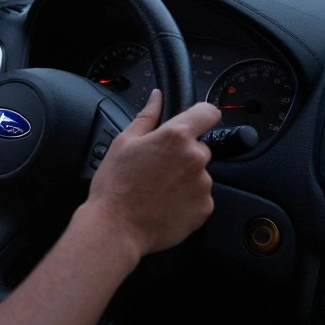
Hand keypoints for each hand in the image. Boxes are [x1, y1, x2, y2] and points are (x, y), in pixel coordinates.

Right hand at [81, 89, 220, 260]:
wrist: (116, 228)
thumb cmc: (116, 186)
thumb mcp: (124, 142)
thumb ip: (147, 116)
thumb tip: (157, 97)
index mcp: (176, 136)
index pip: (208, 113)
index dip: (201, 115)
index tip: (196, 121)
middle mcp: (195, 158)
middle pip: (200, 147)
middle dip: (184, 154)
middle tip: (158, 167)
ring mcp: (203, 185)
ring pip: (199, 174)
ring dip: (185, 178)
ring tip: (158, 189)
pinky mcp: (204, 208)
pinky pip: (200, 197)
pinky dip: (187, 200)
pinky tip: (165, 203)